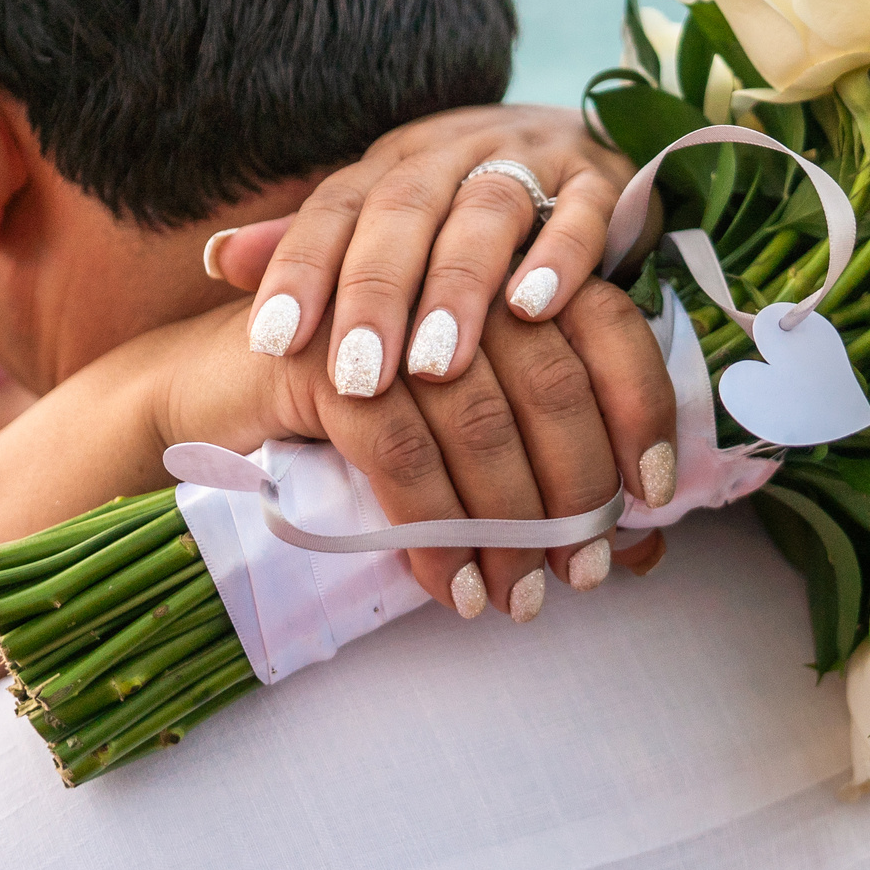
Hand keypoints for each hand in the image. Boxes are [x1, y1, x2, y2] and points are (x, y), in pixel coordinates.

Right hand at [158, 276, 675, 614]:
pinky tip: (448, 584)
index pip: (606, 321)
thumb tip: (648, 553)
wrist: (216, 393)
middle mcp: (450, 273)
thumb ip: (552, 473)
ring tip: (517, 596)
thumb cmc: (360, 424)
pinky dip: (432, 530)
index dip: (640, 409)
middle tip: (583, 570)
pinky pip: (400, 451)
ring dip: (507, 525)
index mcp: (503, 273)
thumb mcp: (463, 438)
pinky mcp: (324, 358)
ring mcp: (385, 312)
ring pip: (479, 419)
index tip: (653, 496)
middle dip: (576, 490)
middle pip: (550, 377)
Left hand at [207, 104, 632, 398]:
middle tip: (360, 376)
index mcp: (390, 165)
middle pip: (403, 212)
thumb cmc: (461, 207)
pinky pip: (582, 212)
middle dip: (377, 295)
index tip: (273, 342)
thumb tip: (221, 259)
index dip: (299, 270)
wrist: (579, 139)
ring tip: (437, 365)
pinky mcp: (600, 179)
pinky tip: (533, 311)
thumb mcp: (386, 219)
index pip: (333, 210)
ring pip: (486, 212)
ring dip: (459, 288)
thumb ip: (313, 245)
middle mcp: (452, 152)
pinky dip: (559, 259)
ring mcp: (529, 160)